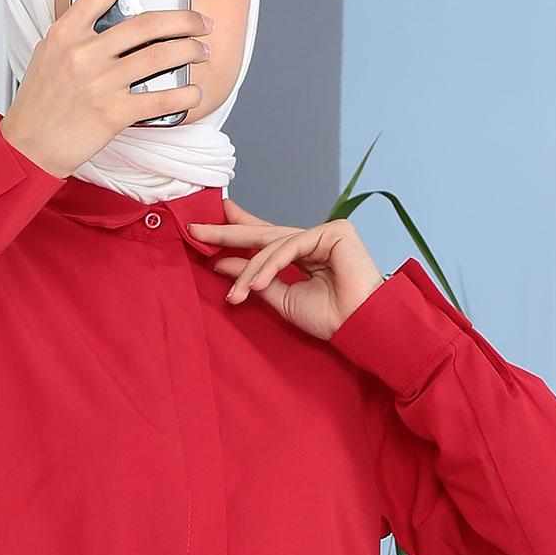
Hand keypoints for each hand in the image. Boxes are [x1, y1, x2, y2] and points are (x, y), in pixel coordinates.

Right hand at [0, 0, 212, 179]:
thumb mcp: (49, 54)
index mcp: (67, 31)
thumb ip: (77, 33)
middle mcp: (84, 52)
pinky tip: (194, 91)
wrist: (27, 146)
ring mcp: (99, 83)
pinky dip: (183, 95)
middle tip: (202, 23)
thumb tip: (108, 17)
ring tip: (202, 52)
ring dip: (189, 51)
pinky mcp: (112, 113)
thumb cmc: (39, 102)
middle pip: (147, 23)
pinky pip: (159, 99)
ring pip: (159, 57)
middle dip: (185, 20)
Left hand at [188, 197, 385, 341]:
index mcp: (303, 254)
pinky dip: (270, 266)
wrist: (359, 328)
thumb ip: (254, 278)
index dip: (238, 229)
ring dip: (250, 270)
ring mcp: (325, 232)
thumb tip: (221, 262)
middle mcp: (313, 239)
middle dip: (228, 233)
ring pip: (274, 245)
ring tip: (236, 294)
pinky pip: (290, 247)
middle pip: (264, 233)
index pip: (265, 238)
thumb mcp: (281, 298)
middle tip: (196, 230)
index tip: (207, 226)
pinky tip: (255, 284)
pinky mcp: (335, 231)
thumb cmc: (329, 318)